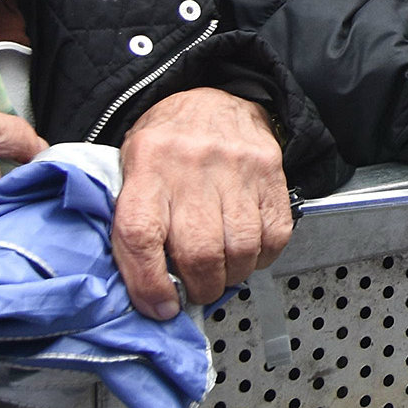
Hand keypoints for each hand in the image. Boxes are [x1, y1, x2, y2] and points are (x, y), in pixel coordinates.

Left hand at [112, 88, 293, 318]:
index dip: (149, 284)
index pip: (141, 237)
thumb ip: (133, 224)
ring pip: (240, 249)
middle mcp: (191, 166)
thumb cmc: (167, 146)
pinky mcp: (269, 171)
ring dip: (232, 277)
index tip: (160, 307)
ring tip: (223, 274)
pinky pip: (275, 234)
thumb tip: (147, 292)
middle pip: (198, 251)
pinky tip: (249, 252)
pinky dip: (262, 257)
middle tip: (196, 291)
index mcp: (146, 167)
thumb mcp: (132, 171)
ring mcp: (235, 167)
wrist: (215, 100)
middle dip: (200, 288)